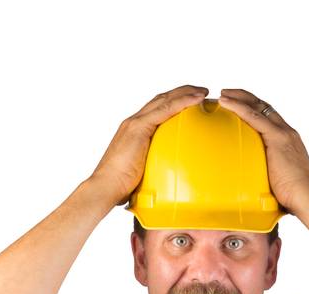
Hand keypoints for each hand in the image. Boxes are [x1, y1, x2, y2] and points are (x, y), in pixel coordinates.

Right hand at [89, 85, 208, 207]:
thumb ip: (152, 170)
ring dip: (185, 93)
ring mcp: (136, 123)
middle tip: (201, 91)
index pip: (156, 109)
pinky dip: (182, 102)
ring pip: (164, 100)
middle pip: (161, 99)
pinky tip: (196, 99)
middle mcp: (134, 121)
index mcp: (134, 130)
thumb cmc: (119, 187)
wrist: (105, 186)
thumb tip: (164, 182)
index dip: (173, 102)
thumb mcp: (141, 174)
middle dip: (182, 92)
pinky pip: (165, 110)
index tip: (190, 100)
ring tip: (203, 92)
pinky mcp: (139, 128)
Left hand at [218, 89, 308, 213]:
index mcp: (288, 141)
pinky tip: (225, 102)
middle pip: (264, 106)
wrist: (307, 199)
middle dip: (245, 97)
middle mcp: (287, 132)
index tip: (239, 105)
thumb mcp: (277, 182)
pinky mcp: (277, 138)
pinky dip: (238, 107)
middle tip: (227, 94)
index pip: (269, 117)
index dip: (254, 108)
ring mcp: (283, 133)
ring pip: (258, 107)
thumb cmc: (294, 199)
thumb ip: (265, 177)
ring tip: (223, 95)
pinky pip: (254, 116)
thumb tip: (253, 190)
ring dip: (239, 98)